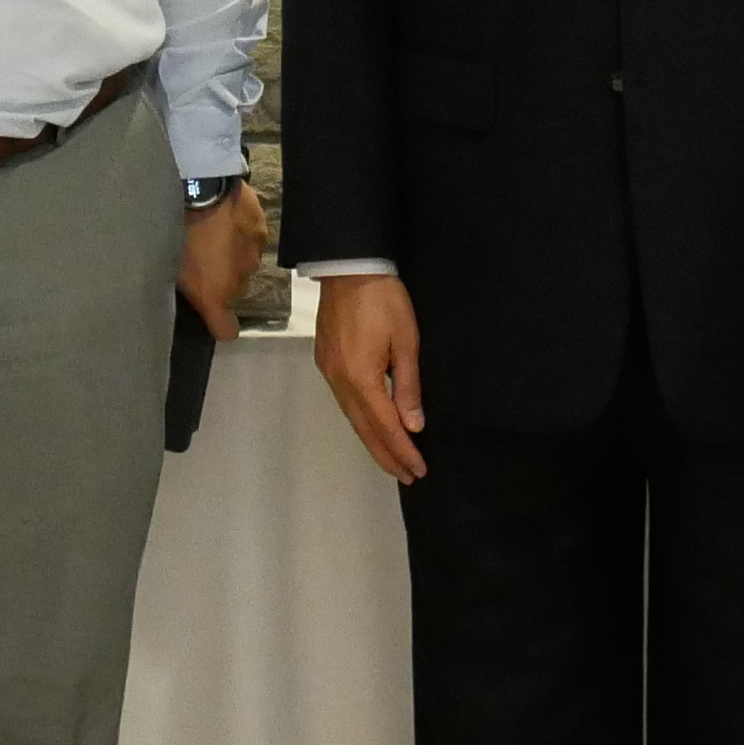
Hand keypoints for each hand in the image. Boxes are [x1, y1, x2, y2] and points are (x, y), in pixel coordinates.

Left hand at [177, 183, 270, 341]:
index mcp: (214, 294)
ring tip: (214, 233)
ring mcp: (254, 255)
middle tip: (203, 257)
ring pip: (246, 263)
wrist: (202, 188)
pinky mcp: (262, 229)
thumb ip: (182, 284)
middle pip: (235, 290)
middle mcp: (240, 281)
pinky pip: (253, 239)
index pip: (227, 331)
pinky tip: (226, 217)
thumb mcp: (168, 261)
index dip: (220, 325)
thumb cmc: (176, 229)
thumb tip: (186, 291)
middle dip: (223, 278)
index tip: (213, 317)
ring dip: (233, 254)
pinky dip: (242, 232)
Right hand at [316, 273, 427, 482]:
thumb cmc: (384, 300)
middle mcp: (340, 382)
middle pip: (364, 428)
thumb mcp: (406, 341)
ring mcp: (329, 372)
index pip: (385, 426)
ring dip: (372, 442)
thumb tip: (412, 425)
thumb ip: (408, 386)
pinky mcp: (326, 362)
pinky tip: (371, 427)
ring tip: (392, 460)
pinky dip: (361, 422)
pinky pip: (345, 403)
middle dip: (386, 455)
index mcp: (361, 378)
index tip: (418, 470)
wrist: (348, 267)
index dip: (403, 450)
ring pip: (352, 418)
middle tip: (407, 477)